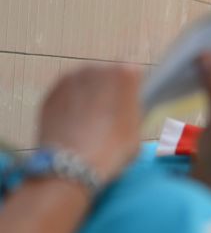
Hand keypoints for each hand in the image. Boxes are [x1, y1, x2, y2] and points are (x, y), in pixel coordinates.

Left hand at [37, 65, 141, 184]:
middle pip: (107, 76)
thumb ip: (134, 110)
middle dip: (109, 91)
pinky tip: (75, 126)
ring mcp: (70, 78)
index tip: (131, 106)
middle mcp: (96, 69)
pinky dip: (70, 105)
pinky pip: (66, 94)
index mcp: (124, 74)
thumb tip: (126, 107)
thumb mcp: (138, 131)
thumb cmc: (113, 150)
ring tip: (90, 123)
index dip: (133, 92)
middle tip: (111, 117)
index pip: (134, 74)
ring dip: (89, 96)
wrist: (72, 164)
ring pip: (85, 84)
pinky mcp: (50, 91)